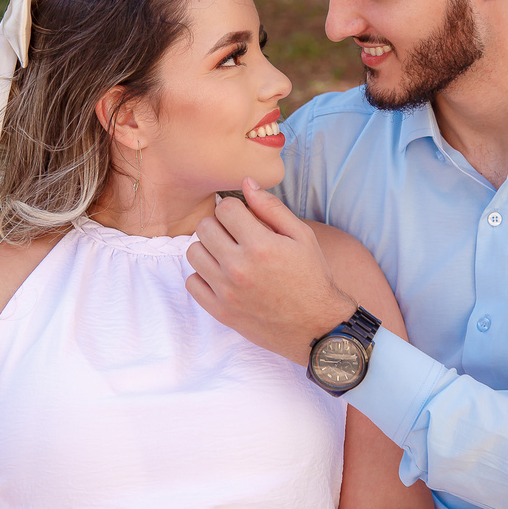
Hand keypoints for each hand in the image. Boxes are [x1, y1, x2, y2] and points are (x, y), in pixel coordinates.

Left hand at [186, 178, 356, 363]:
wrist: (315, 326)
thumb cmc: (311, 277)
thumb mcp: (302, 237)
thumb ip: (272, 208)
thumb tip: (246, 182)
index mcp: (260, 245)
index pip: (226, 208)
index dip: (235, 209)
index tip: (244, 218)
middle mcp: (239, 267)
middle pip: (205, 227)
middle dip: (219, 225)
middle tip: (235, 235)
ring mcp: (226, 291)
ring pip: (193, 252)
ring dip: (208, 248)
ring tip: (227, 254)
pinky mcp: (220, 311)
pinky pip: (192, 282)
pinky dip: (203, 276)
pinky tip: (221, 275)